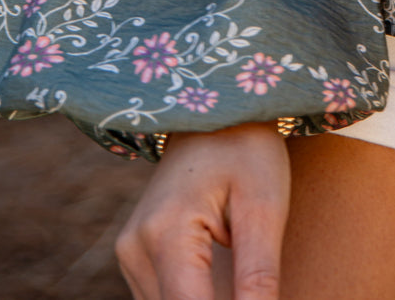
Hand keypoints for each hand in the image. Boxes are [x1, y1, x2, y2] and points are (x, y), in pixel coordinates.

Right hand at [115, 123, 289, 299]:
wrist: (212, 113)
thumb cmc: (245, 148)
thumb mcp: (264, 206)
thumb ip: (259, 274)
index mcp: (166, 233)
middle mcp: (136, 248)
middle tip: (253, 287)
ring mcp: (130, 253)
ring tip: (241, 280)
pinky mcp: (136, 255)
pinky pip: (164, 297)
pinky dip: (193, 298)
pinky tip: (224, 285)